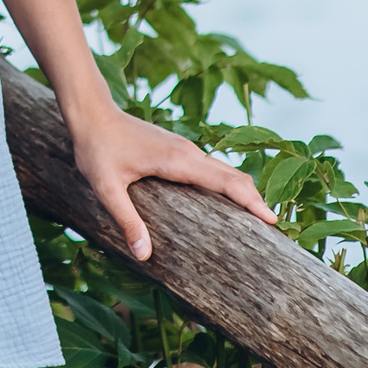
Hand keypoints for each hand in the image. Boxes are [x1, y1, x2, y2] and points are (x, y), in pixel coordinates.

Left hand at [65, 100, 276, 260]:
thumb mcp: (105, 186)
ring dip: (244, 192)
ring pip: (225, 170)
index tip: (273, 220)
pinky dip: (229, 185)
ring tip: (261, 221)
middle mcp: (188, 152)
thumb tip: (143, 254)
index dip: (250, 201)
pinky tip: (229, 202)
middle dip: (256, 200)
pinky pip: (212, 168)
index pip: (225, 181)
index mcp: (178, 160)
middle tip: (277, 231)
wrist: (91, 113)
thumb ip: (126, 219)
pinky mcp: (178, 150)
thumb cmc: (96, 148)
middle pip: (233, 176)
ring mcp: (184, 148)